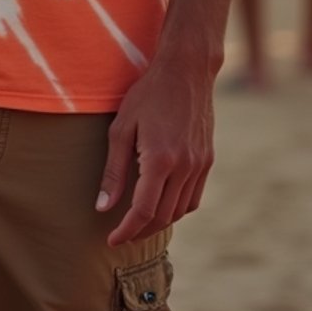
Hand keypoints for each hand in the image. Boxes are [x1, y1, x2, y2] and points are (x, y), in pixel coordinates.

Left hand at [96, 58, 214, 246]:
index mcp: (159, 159)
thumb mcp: (121, 128)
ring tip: (139, 222)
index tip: (112, 240)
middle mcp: (184, 166)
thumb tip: (103, 207)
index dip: (126, 231)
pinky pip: (194, 197)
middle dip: (140, 231)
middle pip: (163, 217)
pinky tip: (162, 203)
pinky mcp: (208, 160)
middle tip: (122, 234)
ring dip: (159, 222)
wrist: (186, 70)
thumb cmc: (148, 94)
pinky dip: (177, 208)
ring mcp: (200, 164)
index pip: (143, 211)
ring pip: (180, 211)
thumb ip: (113, 171)